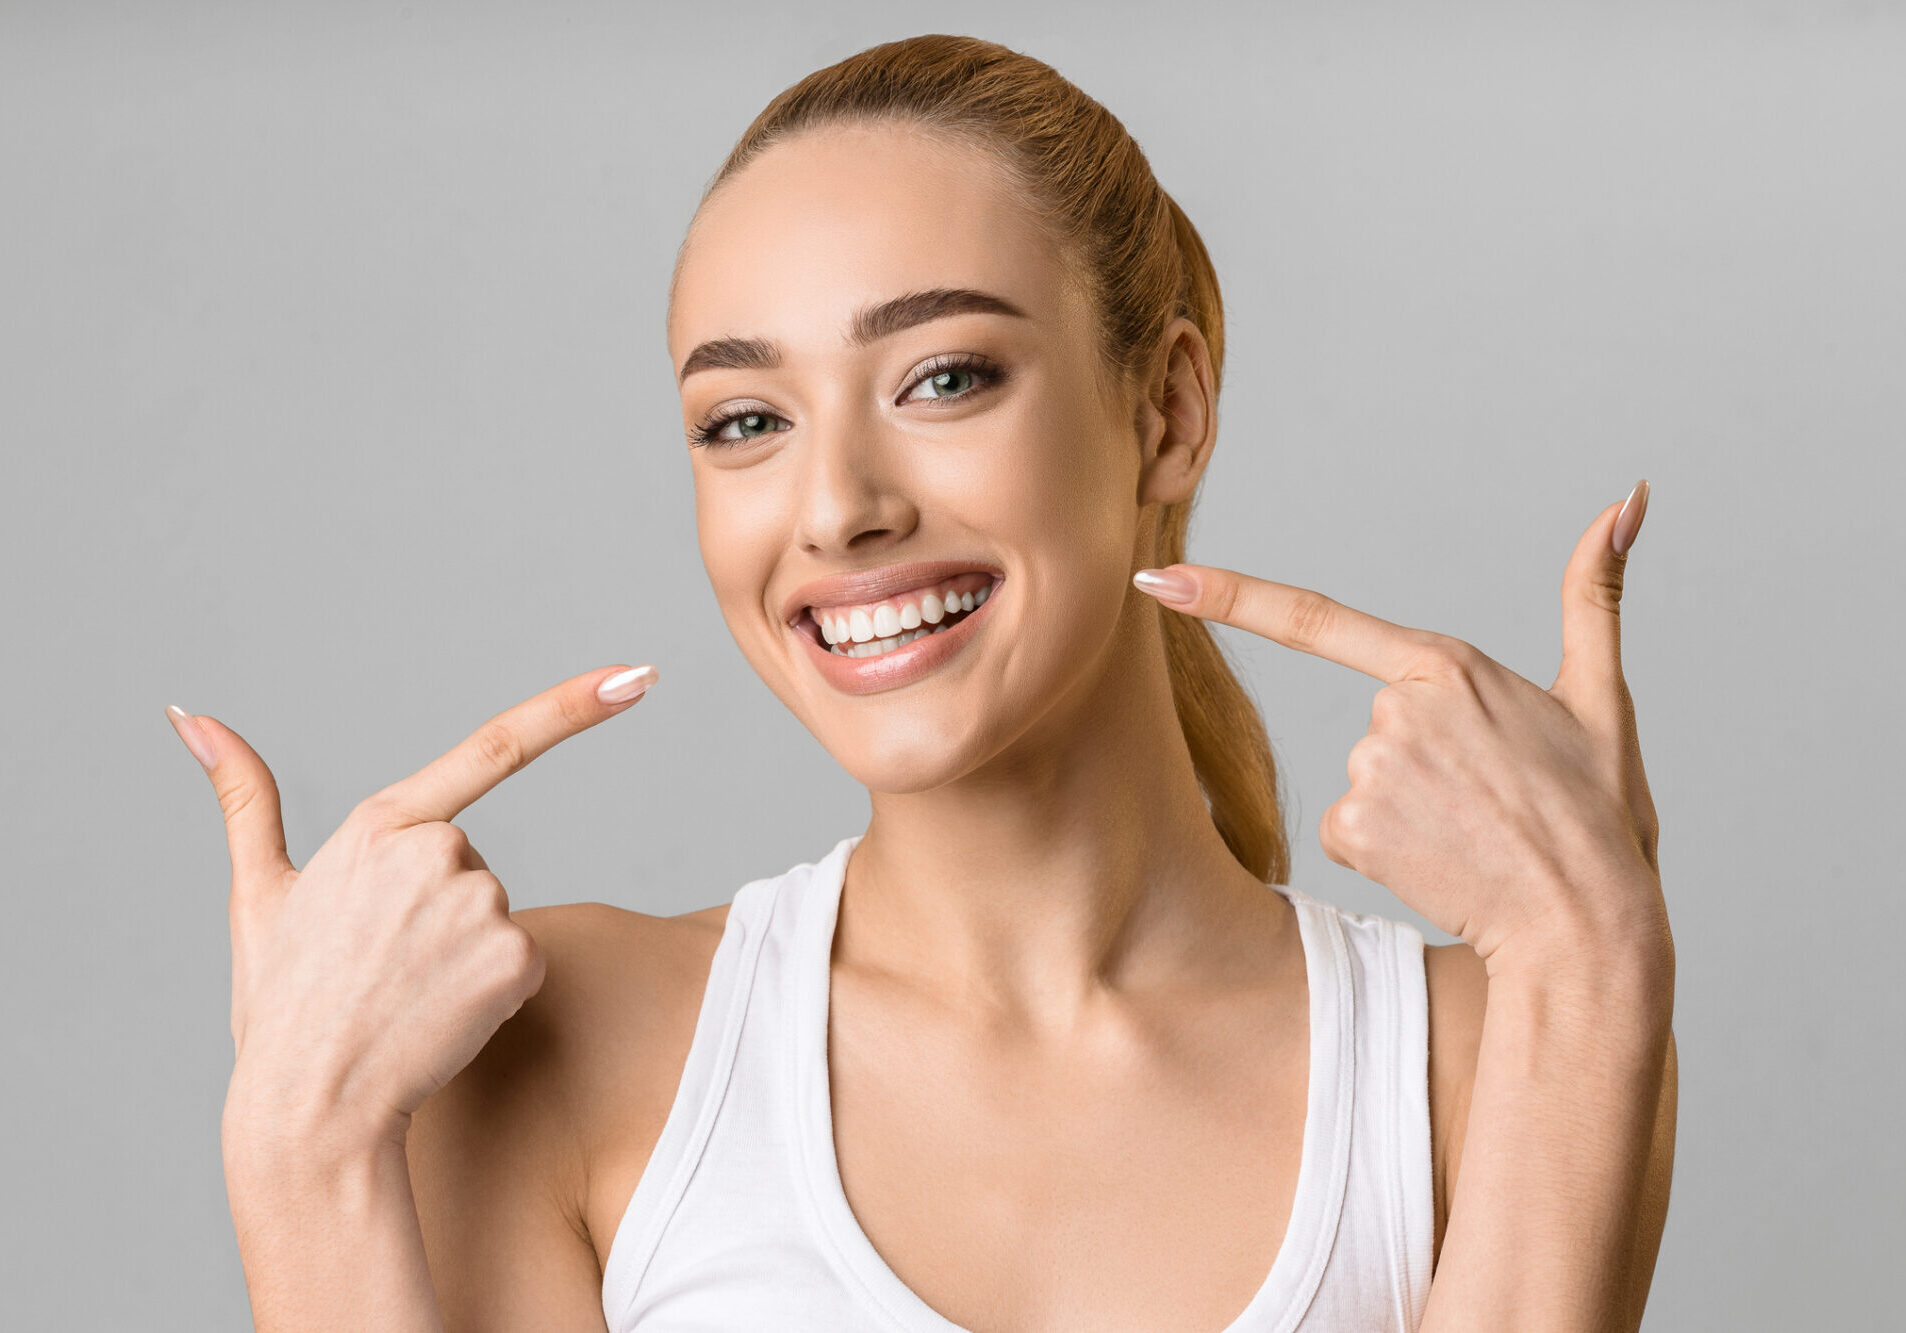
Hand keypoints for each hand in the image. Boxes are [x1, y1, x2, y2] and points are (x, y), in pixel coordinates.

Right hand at [166, 663, 657, 1143]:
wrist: (311, 1110)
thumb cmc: (283, 1006)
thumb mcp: (258, 895)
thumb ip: (242, 798)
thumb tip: (191, 715)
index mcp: (380, 824)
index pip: (494, 747)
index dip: (574, 705)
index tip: (636, 675)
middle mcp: (437, 851)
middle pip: (471, 864)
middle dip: (439, 908)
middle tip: (383, 966)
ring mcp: (481, 903)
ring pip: (495, 915)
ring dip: (462, 954)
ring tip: (403, 995)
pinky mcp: (515, 956)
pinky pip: (522, 962)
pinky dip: (492, 993)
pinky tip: (440, 1018)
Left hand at [1134, 483, 1662, 973]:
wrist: (1588, 927)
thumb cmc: (1598, 819)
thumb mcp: (1603, 700)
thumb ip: (1596, 596)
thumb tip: (1627, 498)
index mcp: (1447, 665)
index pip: (1316, 617)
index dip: (1227, 594)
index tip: (1155, 578)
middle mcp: (1394, 709)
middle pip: (1377, 726)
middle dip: (1425, 762)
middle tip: (1493, 801)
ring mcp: (1369, 769)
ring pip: (1364, 780)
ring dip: (1412, 810)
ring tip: (1476, 834)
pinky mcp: (1351, 827)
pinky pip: (1349, 830)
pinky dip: (1390, 850)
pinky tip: (1443, 863)